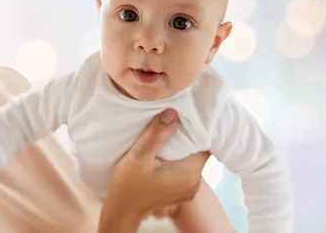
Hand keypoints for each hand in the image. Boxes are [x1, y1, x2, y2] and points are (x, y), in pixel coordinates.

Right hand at [99, 108, 209, 231]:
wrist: (121, 211)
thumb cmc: (127, 186)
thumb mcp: (138, 156)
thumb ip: (156, 135)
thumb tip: (172, 113)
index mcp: (189, 175)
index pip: (204, 145)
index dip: (195, 130)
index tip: (183, 119)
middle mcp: (194, 184)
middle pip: (199, 152)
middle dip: (187, 138)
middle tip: (173, 123)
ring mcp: (189, 190)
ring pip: (192, 160)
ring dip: (182, 149)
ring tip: (168, 137)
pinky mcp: (182, 192)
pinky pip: (186, 169)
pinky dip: (178, 160)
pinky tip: (165, 153)